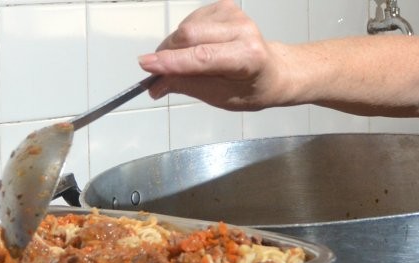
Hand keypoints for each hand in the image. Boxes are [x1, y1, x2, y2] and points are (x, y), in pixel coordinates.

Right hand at [138, 0, 289, 109]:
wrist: (272, 71)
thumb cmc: (248, 88)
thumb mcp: (219, 97)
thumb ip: (187, 86)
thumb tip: (155, 84)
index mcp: (247, 57)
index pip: (202, 57)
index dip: (171, 62)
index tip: (146, 65)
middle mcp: (243, 29)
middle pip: (189, 35)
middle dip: (167, 54)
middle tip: (158, 73)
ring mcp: (234, 14)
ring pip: (186, 28)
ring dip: (175, 47)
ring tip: (187, 63)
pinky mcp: (224, 6)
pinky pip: (191, 21)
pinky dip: (185, 38)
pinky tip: (198, 48)